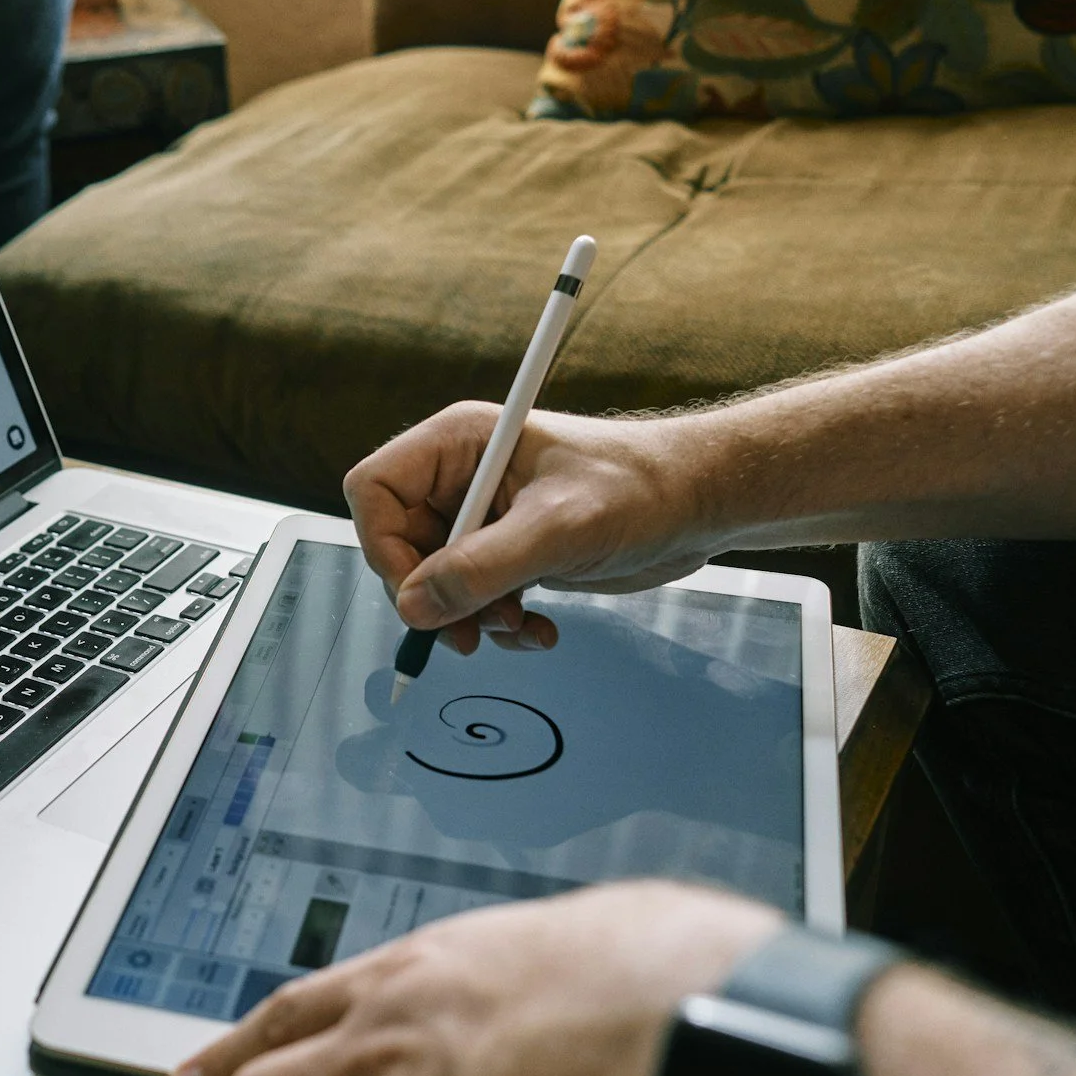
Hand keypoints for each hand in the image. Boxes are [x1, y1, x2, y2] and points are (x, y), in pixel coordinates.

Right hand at [342, 405, 720, 653]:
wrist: (699, 503)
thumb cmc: (641, 487)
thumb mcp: (558, 529)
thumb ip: (482, 568)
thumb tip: (416, 607)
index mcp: (460, 443)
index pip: (375, 491)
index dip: (384, 547)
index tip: (421, 596)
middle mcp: (463, 477)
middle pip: (398, 545)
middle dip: (434, 597)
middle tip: (470, 632)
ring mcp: (485, 517)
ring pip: (436, 582)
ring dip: (469, 619)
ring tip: (517, 627)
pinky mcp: (511, 551)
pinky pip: (474, 598)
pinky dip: (498, 624)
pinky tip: (539, 629)